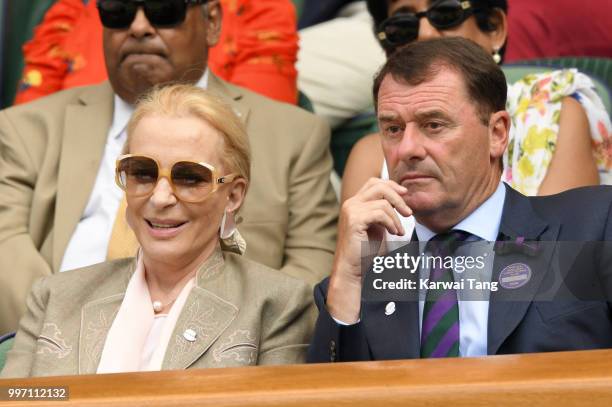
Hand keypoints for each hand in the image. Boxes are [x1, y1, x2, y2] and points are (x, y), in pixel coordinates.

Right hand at [327, 178, 411, 322]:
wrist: (352, 268)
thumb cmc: (364, 251)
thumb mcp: (377, 227)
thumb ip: (384, 212)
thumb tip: (401, 200)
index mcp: (355, 203)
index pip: (373, 182)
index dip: (391, 185)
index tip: (405, 195)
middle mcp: (351, 203)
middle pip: (379, 186)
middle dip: (398, 197)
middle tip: (408, 213)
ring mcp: (351, 210)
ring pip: (383, 202)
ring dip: (396, 217)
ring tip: (399, 231)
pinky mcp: (355, 220)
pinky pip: (381, 213)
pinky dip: (392, 223)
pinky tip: (394, 233)